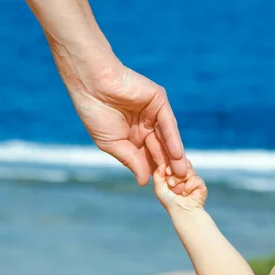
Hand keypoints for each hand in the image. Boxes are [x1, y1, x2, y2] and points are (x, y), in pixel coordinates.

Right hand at [67, 61, 187, 184]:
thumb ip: (131, 160)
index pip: (147, 157)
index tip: (163, 189)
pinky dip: (173, 140)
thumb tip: (143, 181)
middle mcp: (144, 126)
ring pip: (166, 139)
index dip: (154, 172)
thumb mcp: (112, 144)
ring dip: (174, 156)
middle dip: (168, 167)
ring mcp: (153, 113)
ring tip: (181, 173)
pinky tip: (177, 155)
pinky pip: (168, 124)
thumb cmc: (96, 113)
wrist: (92, 85)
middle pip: (160, 150)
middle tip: (178, 184)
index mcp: (131, 137)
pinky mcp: (159, 102)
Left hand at [153, 162, 207, 211]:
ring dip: (181, 181)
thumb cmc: (169, 201)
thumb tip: (162, 164)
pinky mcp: (200, 184)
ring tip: (178, 191)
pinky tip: (186, 194)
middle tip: (171, 183)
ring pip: (188, 170)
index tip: (167, 173)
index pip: (174, 162)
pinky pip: (195, 178)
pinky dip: (188, 186)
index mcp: (174, 174)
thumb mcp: (159, 188)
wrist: (181, 211)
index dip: (170, 166)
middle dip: (175, 174)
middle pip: (182, 164)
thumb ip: (157, 175)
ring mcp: (192, 178)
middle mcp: (184, 175)